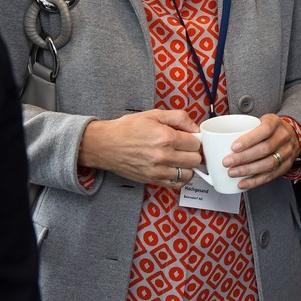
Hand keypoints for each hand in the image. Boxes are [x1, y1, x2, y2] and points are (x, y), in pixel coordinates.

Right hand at [78, 109, 201, 187]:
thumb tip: (195, 127)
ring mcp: (157, 170)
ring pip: (188, 174)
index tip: (189, 137)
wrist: (105, 144)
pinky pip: (176, 185)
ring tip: (181, 158)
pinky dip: (180, 178)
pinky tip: (176, 169)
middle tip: (186, 147)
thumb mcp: (154, 115)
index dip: (195, 139)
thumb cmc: (128, 128)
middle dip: (193, 152)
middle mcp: (163, 155)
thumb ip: (179, 118)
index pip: (195, 143)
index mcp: (165, 137)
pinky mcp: (152, 180)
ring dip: (188, 166)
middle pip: (195, 159)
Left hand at [220, 113, 299, 190]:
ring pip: (268, 163)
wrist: (291, 135)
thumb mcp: (259, 121)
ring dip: (248, 170)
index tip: (233, 147)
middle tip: (227, 162)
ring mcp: (286, 153)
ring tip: (232, 172)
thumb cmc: (269, 129)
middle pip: (265, 149)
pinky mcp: (285, 166)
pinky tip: (242, 183)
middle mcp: (283, 137)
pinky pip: (270, 176)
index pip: (264, 130)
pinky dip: (255, 181)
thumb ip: (242, 128)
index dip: (248, 139)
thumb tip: (212, 138)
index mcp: (275, 123)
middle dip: (244, 157)